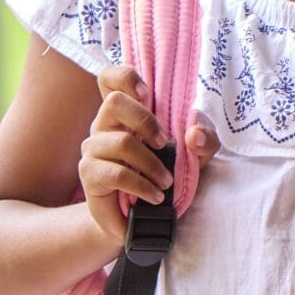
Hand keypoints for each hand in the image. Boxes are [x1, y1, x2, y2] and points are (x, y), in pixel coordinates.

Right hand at [78, 64, 219, 241]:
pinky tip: (155, 196)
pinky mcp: (90, 174)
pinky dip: (142, 185)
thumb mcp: (197, 156)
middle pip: (114, 102)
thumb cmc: (167, 174)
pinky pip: (116, 173)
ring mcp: (94, 148)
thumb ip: (204, 140)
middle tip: (164, 143)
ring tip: (167, 182)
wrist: (142, 218)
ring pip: (121, 141)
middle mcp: (105, 125)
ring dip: (151, 163)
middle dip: (146, 120)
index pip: (110, 79)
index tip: (147, 92)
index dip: (124, 76)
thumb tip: (194, 134)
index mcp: (127, 112)